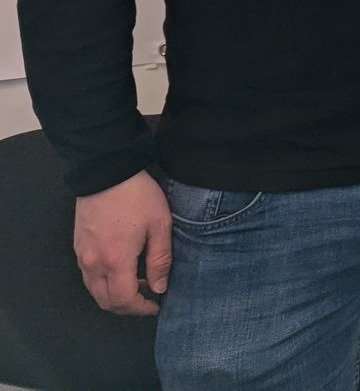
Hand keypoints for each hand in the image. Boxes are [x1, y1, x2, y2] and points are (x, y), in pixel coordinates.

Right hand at [74, 170, 170, 315]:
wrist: (107, 171)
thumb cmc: (137, 196)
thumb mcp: (159, 225)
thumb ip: (160, 259)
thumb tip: (159, 287)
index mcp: (115, 261)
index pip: (124, 300)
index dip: (141, 309)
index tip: (156, 305)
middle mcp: (93, 263)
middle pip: (105, 301)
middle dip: (127, 307)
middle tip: (148, 298)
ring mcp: (81, 256)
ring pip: (94, 291)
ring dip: (114, 295)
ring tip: (138, 284)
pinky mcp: (77, 247)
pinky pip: (88, 276)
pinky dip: (103, 283)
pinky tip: (122, 270)